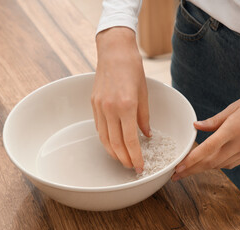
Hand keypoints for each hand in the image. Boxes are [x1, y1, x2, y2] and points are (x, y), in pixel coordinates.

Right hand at [91, 27, 150, 172]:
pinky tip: (113, 144)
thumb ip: (144, 117)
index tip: (140, 166)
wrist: (114, 52)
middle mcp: (110, 109)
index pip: (129, 140)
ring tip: (122, 160)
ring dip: (113, 153)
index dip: (135, 156)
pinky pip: (99, 128)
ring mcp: (99, 107)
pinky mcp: (93, 105)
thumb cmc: (132, 70)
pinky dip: (106, 140)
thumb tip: (146, 135)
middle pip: (115, 144)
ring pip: (104, 139)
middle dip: (124, 159)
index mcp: (126, 106)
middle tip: (132, 167)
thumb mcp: (143, 94)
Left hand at [172, 82, 239, 180]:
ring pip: (220, 164)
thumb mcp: (233, 107)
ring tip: (188, 171)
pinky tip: (209, 164)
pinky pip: (231, 163)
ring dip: (203, 168)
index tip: (178, 168)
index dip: (191, 160)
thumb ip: (213, 121)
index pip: (208, 149)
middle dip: (192, 170)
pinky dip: (217, 165)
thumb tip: (196, 126)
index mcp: (234, 129)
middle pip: (211, 162)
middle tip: (175, 175)